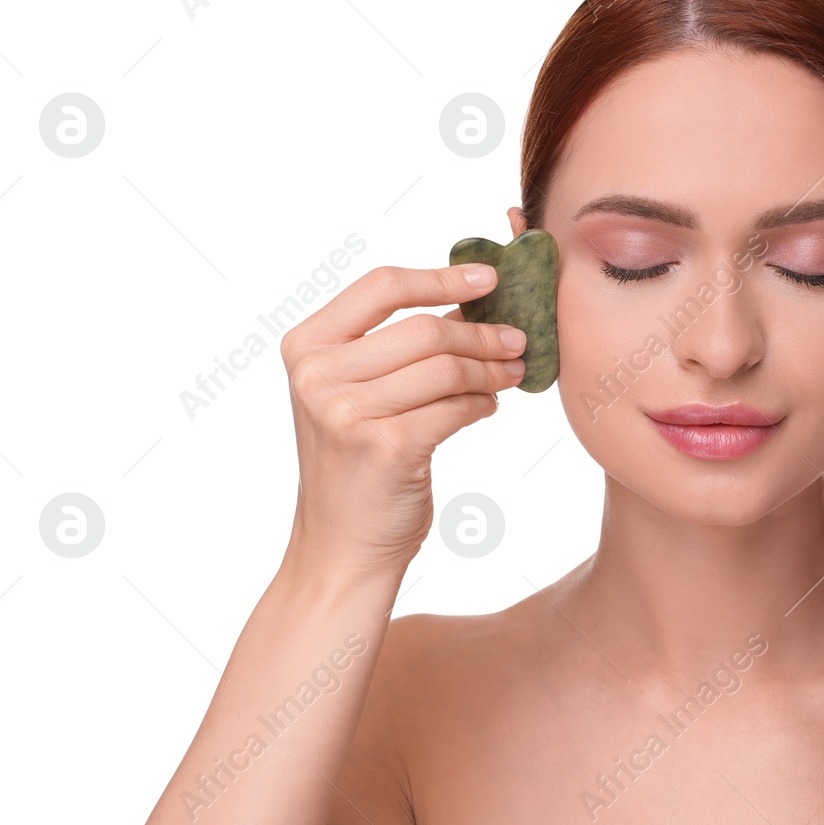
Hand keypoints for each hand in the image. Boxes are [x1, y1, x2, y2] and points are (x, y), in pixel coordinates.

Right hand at [277, 263, 525, 583]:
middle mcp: (318, 375)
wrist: (340, 547)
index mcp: (306, 346)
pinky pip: (457, 407)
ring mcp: (347, 412)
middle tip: (517, 341)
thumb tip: (471, 300)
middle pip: (424, 329)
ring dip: (491, 369)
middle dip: (482, 334)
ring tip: (510, 374)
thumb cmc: (355, 464)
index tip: (490, 277)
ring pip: (447, 368)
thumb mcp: (352, 393)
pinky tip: (487, 406)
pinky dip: (483, 403)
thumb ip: (395, 345)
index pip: (381, 286)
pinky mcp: (386, 447)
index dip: (442, 277)